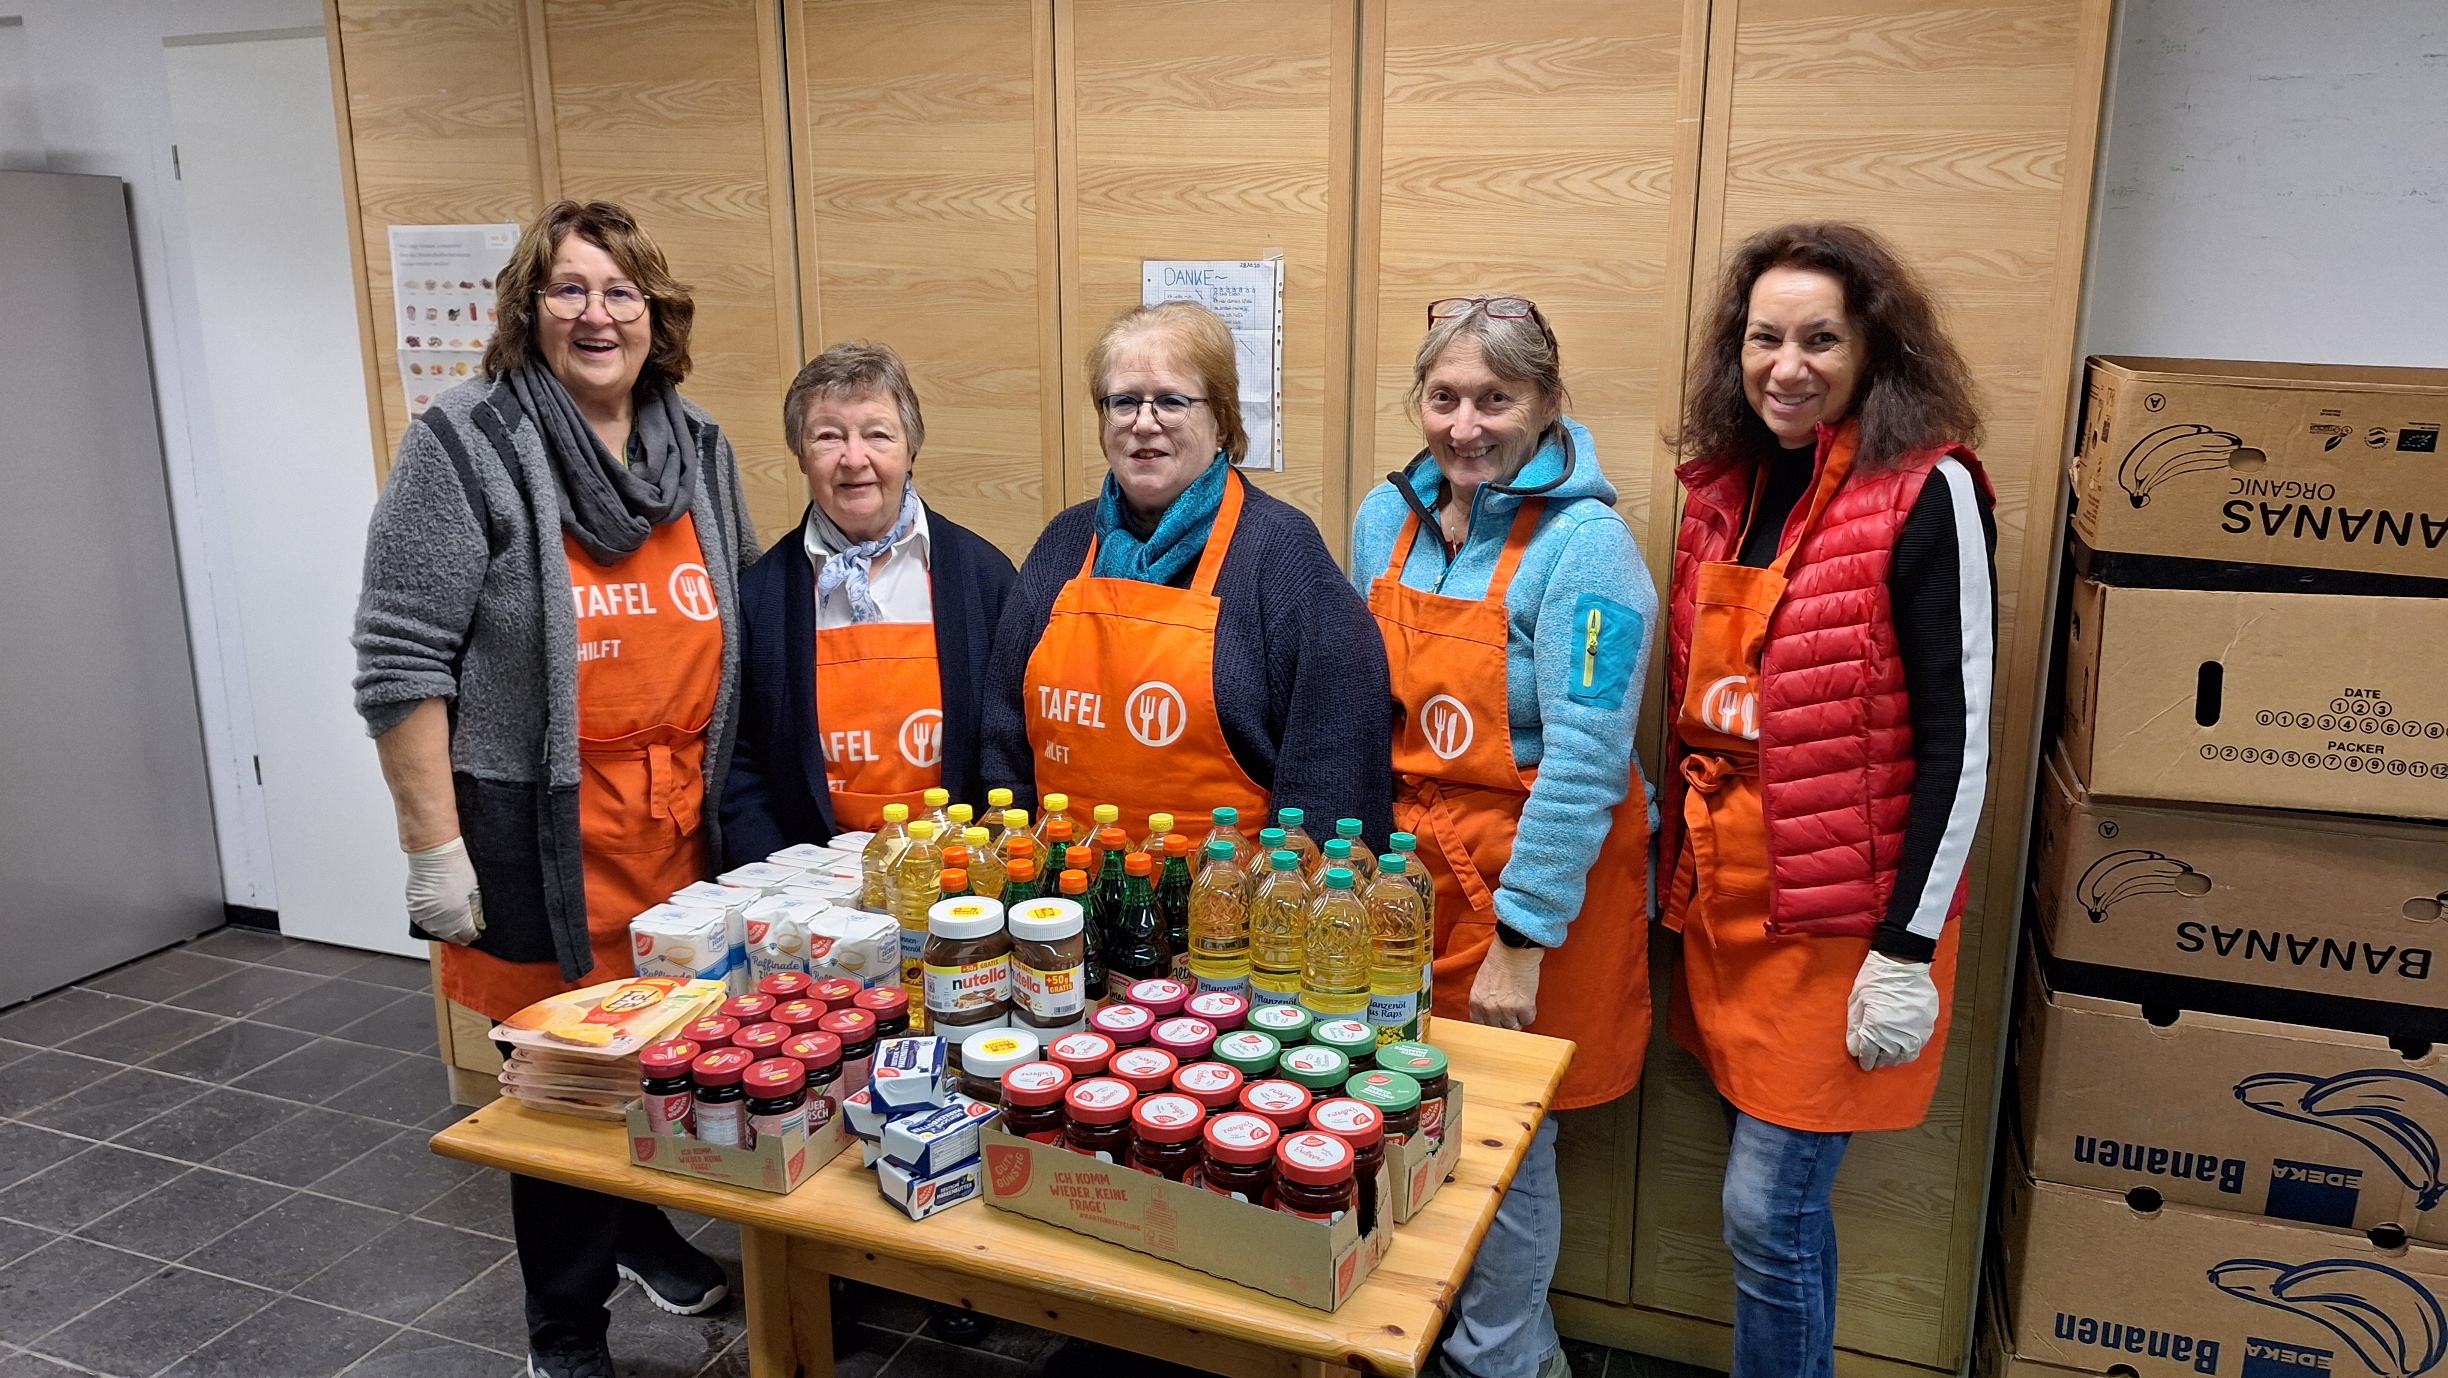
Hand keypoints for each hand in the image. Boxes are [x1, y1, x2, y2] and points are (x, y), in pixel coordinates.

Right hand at [406, 837, 483, 944]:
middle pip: (450, 936)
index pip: (466, 934)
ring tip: (452, 923)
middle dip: (459, 934)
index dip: (473, 934)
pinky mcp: (414, 907)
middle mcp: (438, 917)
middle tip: (464, 929)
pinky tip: (438, 917)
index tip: (475, 931)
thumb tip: (479, 924)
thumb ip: (476, 911)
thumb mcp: (475, 890)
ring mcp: (424, 913)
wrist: (434, 853)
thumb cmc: (455, 866)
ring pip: (435, 931)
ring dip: (444, 930)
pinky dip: (430, 922)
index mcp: (456, 914)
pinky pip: (422, 922)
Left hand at [1470, 941, 1542, 1030]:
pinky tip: (1527, 1001)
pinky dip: (1529, 1013)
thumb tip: (1487, 1016)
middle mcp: (1489, 1009)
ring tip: (1519, 1005)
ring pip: (1513, 1027)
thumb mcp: (1481, 982)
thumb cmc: (1499, 960)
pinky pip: (1527, 1020)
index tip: (1496, 1022)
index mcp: (1476, 1002)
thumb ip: (1482, 1001)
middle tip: (1510, 1012)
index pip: (1480, 1025)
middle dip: (1504, 1022)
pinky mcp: (1524, 1007)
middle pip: (1497, 1029)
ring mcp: (1507, 1010)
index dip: (1490, 1023)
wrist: (1515, 949)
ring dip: (1517, 1018)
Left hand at [1846, 951, 1938, 1070]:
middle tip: (1875, 1059)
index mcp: (1875, 1028)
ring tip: (1889, 1055)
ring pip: (1905, 1055)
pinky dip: (1909, 1049)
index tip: (1864, 1063)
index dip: (1866, 1060)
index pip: (1869, 1054)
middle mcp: (1896, 1035)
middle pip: (1887, 1057)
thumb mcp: (1856, 1001)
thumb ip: (1855, 1028)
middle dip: (1880, 1060)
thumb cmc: (1875, 979)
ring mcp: (1914, 1032)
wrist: (1903, 963)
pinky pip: (1918, 1046)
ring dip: (1895, 1057)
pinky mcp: (1927, 1026)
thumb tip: (1854, 1049)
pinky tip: (1904, 1046)